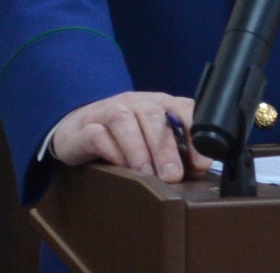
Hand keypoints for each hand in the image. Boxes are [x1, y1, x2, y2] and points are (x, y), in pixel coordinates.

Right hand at [51, 91, 213, 181]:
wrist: (77, 129)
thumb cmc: (124, 138)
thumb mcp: (154, 142)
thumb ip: (177, 153)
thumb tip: (199, 169)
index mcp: (159, 104)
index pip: (182, 109)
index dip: (194, 134)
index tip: (201, 163)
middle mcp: (135, 103)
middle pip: (153, 116)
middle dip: (165, 148)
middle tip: (172, 176)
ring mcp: (107, 111)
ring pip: (124, 120)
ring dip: (138, 150)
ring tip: (146, 176)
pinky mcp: (84, 128)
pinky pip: (96, 134)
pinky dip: (109, 150)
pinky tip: (118, 167)